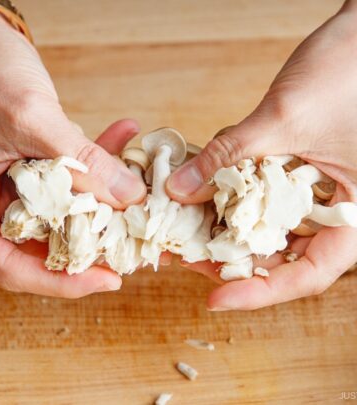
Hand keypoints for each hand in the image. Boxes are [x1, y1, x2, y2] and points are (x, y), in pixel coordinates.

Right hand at [0, 6, 147, 297]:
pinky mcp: (30, 164)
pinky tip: (125, 133)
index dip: (58, 281)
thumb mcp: (30, 116)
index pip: (9, 265)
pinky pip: (70, 179)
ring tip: (142, 183)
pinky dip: (99, 163)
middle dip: (94, 242)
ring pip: (64, 215)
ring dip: (105, 201)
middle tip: (140, 238)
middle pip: (41, 247)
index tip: (106, 278)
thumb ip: (77, 160)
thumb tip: (128, 199)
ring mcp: (9, 185)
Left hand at [166, 4, 356, 310]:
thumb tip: (177, 191)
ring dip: (221, 232)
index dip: (260, 292)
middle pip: (282, 257)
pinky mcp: (296, 169)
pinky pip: (258, 196)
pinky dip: (226, 199)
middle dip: (228, 262)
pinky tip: (189, 197)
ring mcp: (317, 191)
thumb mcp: (283, 120)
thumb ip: (231, 157)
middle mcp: (340, 209)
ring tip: (175, 233)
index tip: (213, 300)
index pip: (309, 274)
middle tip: (177, 259)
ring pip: (266, 228)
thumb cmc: (347, 71)